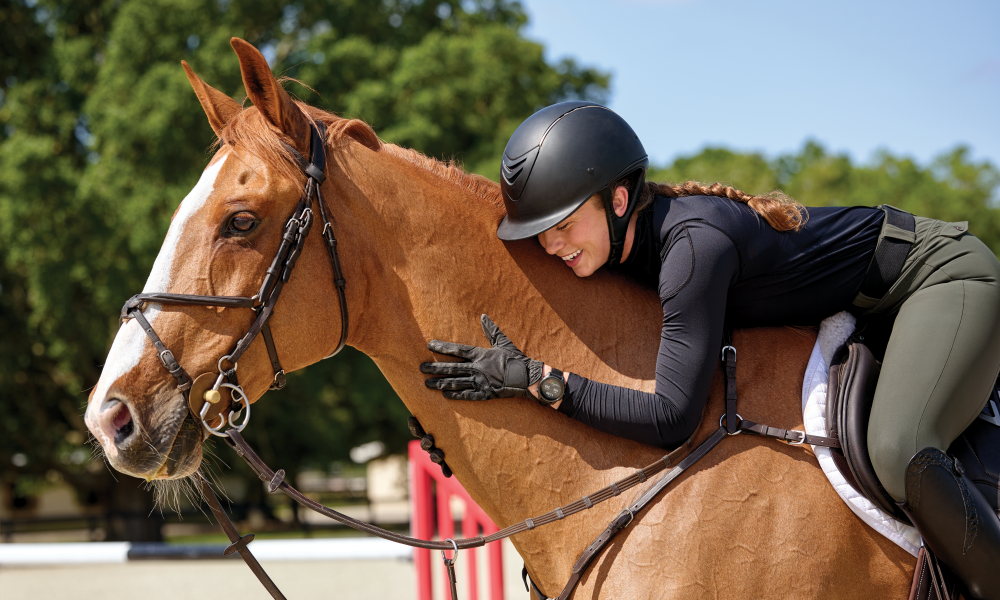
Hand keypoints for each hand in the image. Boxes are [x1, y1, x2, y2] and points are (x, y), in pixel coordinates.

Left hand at [421, 314, 542, 400]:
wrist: (528, 377)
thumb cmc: (515, 358)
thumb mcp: (503, 342)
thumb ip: (491, 329)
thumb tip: (483, 316)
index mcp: (481, 355)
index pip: (457, 349)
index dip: (443, 347)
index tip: (429, 345)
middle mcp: (477, 368)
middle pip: (452, 368)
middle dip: (435, 368)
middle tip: (421, 368)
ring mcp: (480, 382)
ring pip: (456, 383)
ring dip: (440, 383)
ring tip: (427, 384)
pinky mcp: (485, 394)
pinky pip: (467, 395)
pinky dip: (456, 395)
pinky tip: (445, 395)